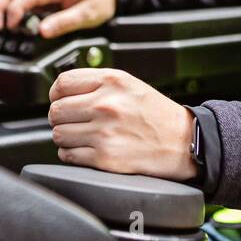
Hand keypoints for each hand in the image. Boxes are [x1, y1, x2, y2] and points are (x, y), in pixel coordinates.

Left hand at [48, 68, 198, 181]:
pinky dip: (72, 153)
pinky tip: (86, 149)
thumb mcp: (129, 84)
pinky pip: (68, 155)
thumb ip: (96, 83)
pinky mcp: (104, 158)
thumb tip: (61, 91)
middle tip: (72, 120)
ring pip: (58, 134)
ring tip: (82, 135)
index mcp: (112, 81)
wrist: (184, 142)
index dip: (56, 93)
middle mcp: (106, 105)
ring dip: (65, 136)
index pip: (62, 83)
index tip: (60, 99)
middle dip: (60, 117)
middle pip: (56, 110)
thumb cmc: (157, 114)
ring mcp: (104, 133)